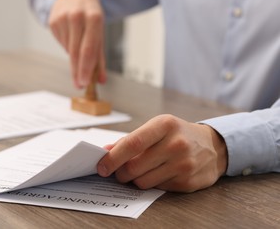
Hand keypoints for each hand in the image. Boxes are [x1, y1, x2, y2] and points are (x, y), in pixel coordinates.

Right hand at [49, 0, 106, 88]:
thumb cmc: (91, 15)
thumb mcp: (100, 32)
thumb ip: (100, 57)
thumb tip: (100, 80)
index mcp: (94, 18)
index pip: (88, 49)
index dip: (85, 69)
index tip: (84, 83)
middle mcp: (77, 16)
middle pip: (76, 52)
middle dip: (77, 71)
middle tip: (78, 84)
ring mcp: (63, 17)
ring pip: (68, 49)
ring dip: (74, 55)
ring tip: (79, 42)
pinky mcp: (52, 20)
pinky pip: (61, 42)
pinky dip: (67, 45)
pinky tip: (71, 34)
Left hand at [97, 114, 227, 191]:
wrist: (213, 146)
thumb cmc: (177, 134)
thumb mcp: (157, 128)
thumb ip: (131, 139)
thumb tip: (106, 152)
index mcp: (165, 125)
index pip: (133, 143)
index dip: (113, 157)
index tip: (101, 167)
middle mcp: (176, 144)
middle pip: (134, 167)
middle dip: (120, 172)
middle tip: (119, 171)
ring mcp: (184, 164)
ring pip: (143, 181)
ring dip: (135, 179)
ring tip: (140, 170)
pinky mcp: (188, 182)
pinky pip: (157, 188)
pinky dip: (152, 183)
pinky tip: (159, 173)